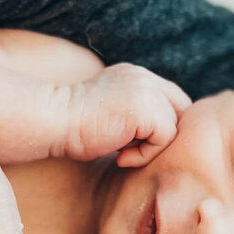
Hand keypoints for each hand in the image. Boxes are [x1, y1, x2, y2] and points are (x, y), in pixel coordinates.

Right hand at [63, 63, 191, 167]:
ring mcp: (147, 90)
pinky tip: (120, 157)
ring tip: (122, 153)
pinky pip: (165, 138)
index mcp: (135, 76)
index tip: (137, 144)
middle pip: (181, 108)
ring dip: (151, 147)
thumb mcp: (108, 114)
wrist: (53, 121)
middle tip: (137, 150)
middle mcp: (144, 77)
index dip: (164, 123)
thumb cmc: (70, 128)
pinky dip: (146, 154)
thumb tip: (156, 137)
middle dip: (166, 134)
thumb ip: (133, 115)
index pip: (170, 98)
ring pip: (174, 126)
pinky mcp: (147, 108)